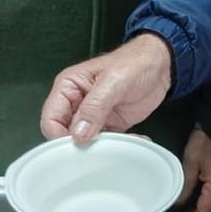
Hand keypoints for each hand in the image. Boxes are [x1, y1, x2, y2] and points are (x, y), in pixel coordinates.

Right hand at [40, 32, 174, 143]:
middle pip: (64, 134)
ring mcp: (92, 116)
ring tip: (119, 143)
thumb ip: (94, 106)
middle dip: (80, 145)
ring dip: (101, 148)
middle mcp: (76, 103)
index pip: (50, 119)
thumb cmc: (135, 62)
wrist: (159, 65)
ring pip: (84, 142)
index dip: (59, 136)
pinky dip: (117, 147)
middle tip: (100, 149)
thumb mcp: (113, 81)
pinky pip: (105, 143)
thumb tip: (79, 132)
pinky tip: (132, 140)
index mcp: (68, 87)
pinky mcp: (108, 125)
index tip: (78, 145)